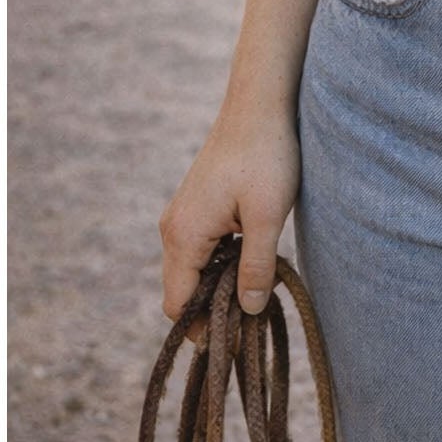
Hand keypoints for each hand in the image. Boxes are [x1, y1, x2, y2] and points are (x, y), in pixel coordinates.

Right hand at [159, 105, 300, 338]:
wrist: (260, 103)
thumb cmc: (266, 154)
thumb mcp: (268, 215)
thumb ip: (257, 267)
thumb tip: (248, 311)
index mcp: (183, 235)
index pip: (178, 305)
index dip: (202, 329)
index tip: (237, 338)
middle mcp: (173, 228)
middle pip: (181, 291)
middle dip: (211, 309)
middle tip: (253, 316)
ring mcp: (182, 215)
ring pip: (192, 270)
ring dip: (219, 285)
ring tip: (258, 287)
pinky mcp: (196, 205)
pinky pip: (200, 250)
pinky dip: (220, 263)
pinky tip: (253, 258)